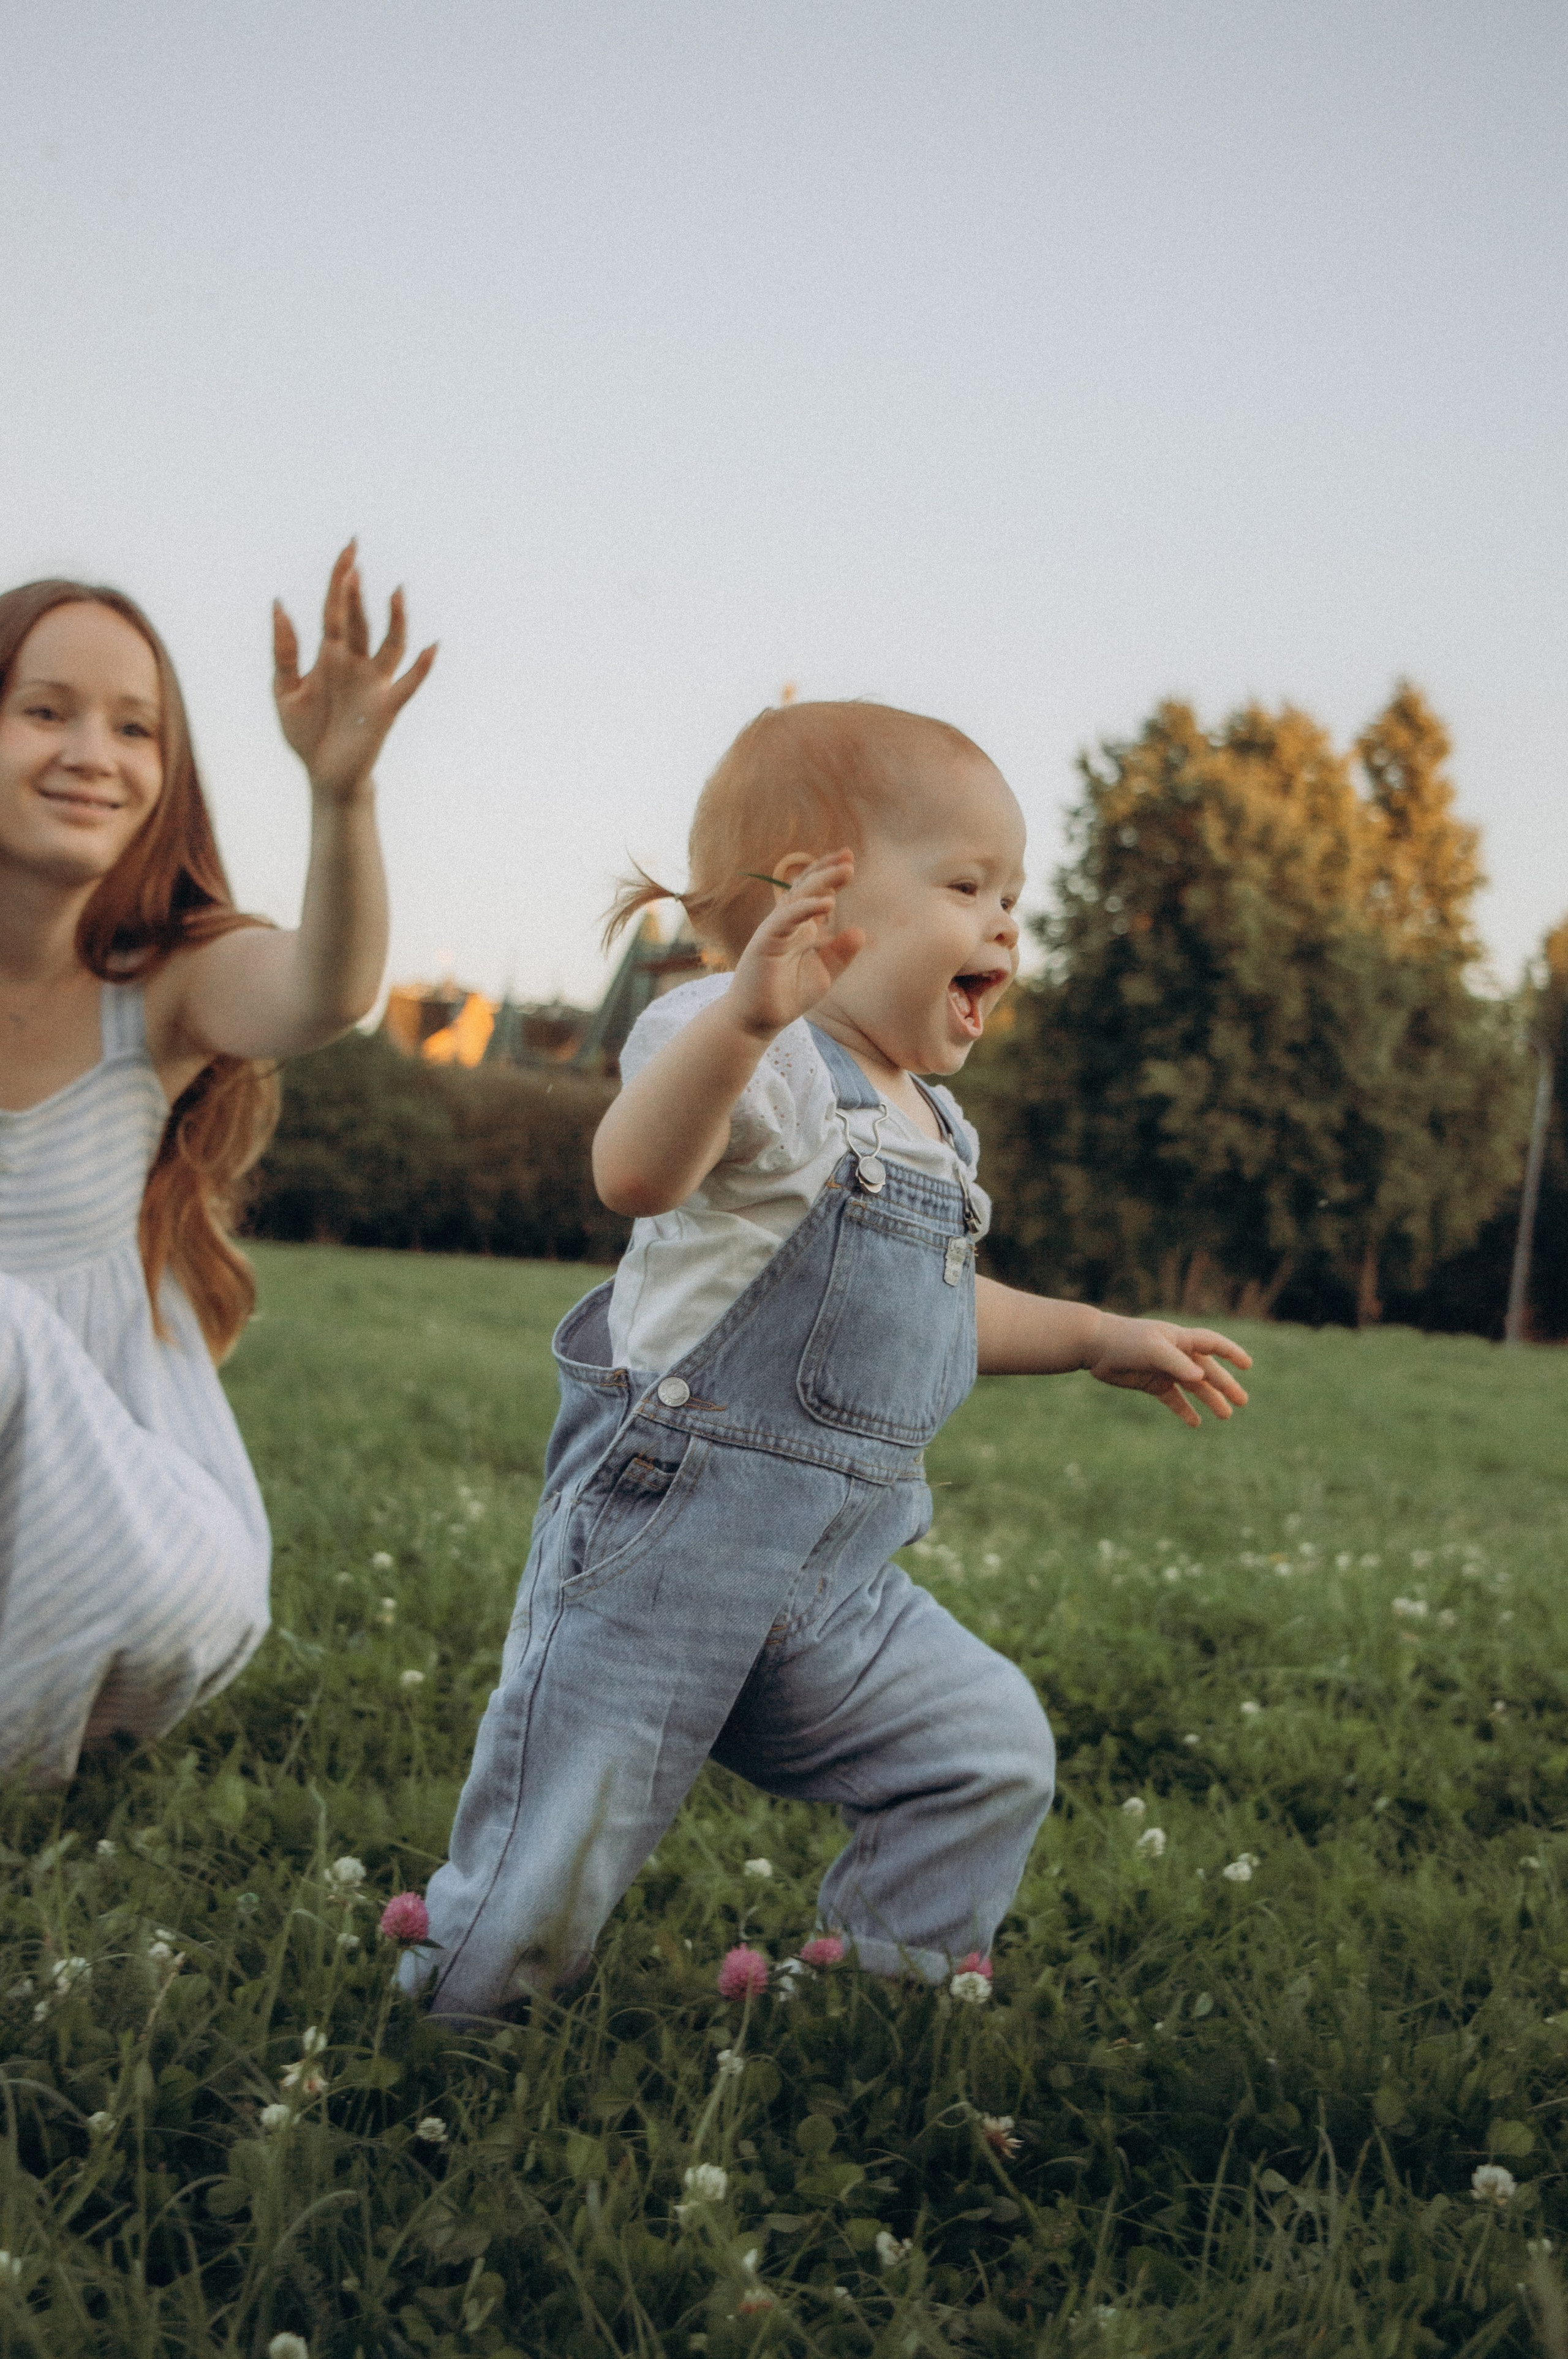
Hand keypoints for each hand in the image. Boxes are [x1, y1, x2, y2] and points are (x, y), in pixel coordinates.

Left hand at [273, 542, 436, 801]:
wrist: (324, 775)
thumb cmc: (306, 733)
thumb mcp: (284, 690)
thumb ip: (284, 650)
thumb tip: (280, 605)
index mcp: (330, 655)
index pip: (335, 609)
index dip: (339, 579)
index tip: (348, 549)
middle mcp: (355, 663)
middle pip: (358, 618)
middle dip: (355, 587)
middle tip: (353, 553)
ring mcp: (373, 682)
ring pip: (388, 643)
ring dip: (393, 618)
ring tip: (394, 591)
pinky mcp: (386, 706)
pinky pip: (409, 683)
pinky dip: (422, 667)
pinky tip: (432, 647)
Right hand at [726, 850, 864, 1037]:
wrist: (757, 1021)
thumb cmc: (786, 997)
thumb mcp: (823, 974)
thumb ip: (840, 953)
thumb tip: (861, 932)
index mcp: (801, 929)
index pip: (815, 894)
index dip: (830, 877)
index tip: (850, 862)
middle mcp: (787, 924)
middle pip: (806, 888)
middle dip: (827, 870)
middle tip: (848, 856)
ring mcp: (775, 931)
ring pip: (797, 898)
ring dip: (821, 882)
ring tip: (845, 871)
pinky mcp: (765, 943)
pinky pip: (785, 919)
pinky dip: (805, 909)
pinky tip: (827, 903)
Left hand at [1083, 1314, 1251, 1428]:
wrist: (1096, 1346)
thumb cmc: (1126, 1341)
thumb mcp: (1153, 1350)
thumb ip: (1177, 1363)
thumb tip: (1201, 1377)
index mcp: (1181, 1339)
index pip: (1213, 1344)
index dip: (1231, 1353)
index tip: (1248, 1365)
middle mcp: (1177, 1354)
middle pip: (1207, 1370)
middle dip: (1225, 1385)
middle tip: (1242, 1401)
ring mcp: (1165, 1370)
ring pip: (1193, 1387)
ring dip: (1209, 1400)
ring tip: (1226, 1416)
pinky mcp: (1152, 1383)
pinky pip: (1173, 1399)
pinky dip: (1184, 1410)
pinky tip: (1195, 1423)